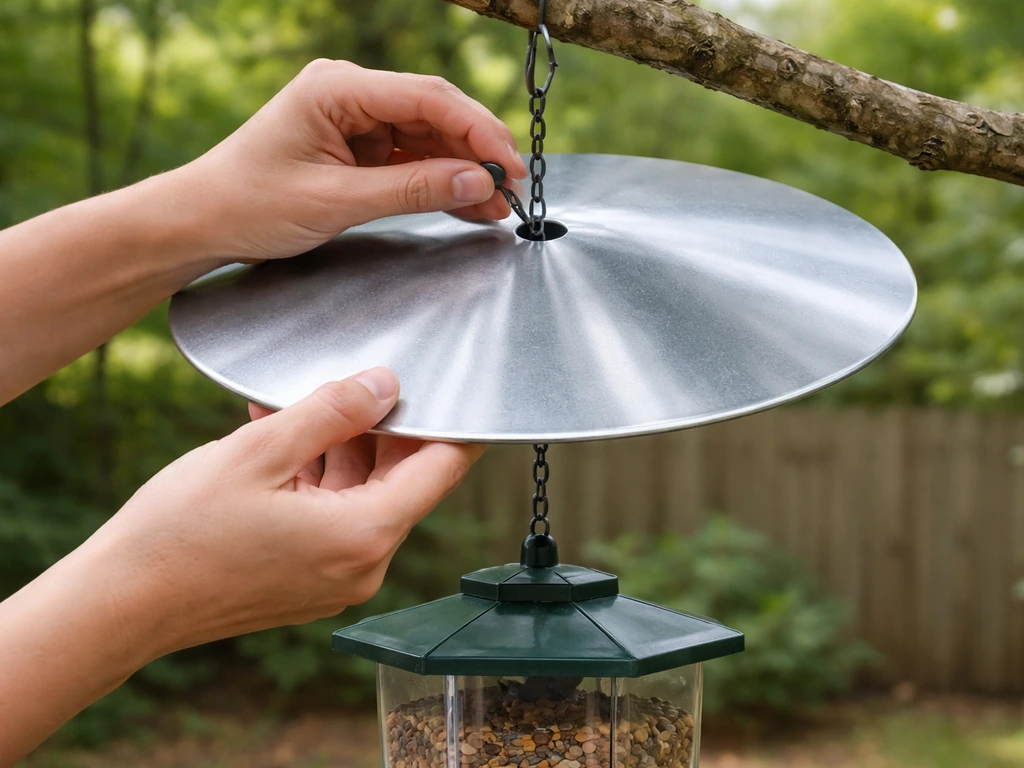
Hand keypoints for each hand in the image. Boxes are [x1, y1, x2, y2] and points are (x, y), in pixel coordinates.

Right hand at [82, 367, 483, 657]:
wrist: (120, 604)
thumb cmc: (180, 531)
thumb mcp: (261, 451)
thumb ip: (334, 411)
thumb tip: (386, 384)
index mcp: (365, 535)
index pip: (442, 468)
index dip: (453, 422)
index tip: (451, 387)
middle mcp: (363, 566)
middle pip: (399, 480)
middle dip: (375, 428)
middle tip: (343, 385)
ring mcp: (336, 579)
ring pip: (361, 495)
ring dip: (335, 448)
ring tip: (288, 410)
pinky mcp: (310, 582)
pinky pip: (332, 518)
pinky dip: (314, 479)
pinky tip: (278, 443)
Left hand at [184, 59, 527, 262]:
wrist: (203, 222)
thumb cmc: (250, 203)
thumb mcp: (336, 201)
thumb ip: (412, 190)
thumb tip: (478, 183)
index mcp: (338, 87)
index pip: (428, 98)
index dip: (478, 132)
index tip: (509, 166)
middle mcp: (350, 94)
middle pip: (435, 114)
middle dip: (477, 153)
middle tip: (513, 189)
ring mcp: (355, 121)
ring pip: (428, 140)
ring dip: (463, 173)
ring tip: (497, 207)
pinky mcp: (357, 148)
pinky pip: (411, 161)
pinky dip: (438, 184)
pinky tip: (468, 204)